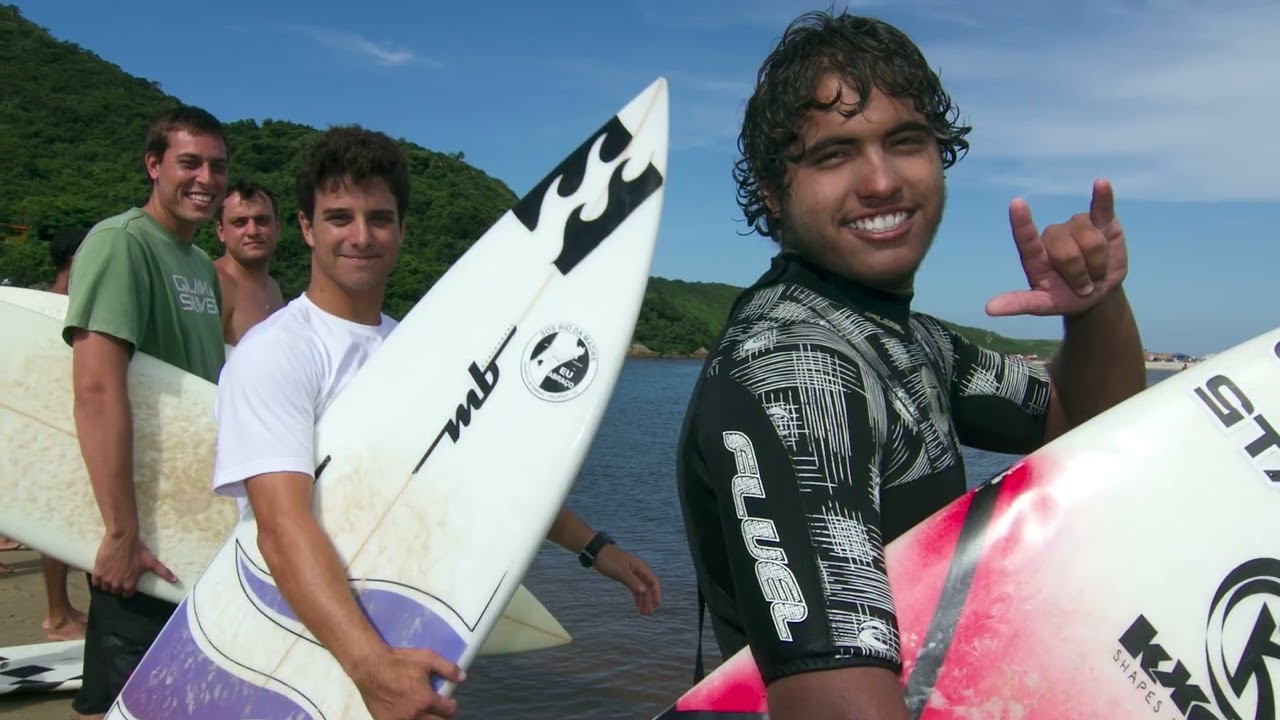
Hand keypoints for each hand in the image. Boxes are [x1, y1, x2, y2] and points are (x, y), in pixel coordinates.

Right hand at [91, 532, 177, 597]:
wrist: (122, 537)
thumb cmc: (138, 550)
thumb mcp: (151, 562)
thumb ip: (163, 573)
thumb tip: (177, 581)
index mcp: (129, 584)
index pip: (127, 595)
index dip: (128, 588)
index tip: (128, 580)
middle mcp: (116, 585)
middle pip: (115, 591)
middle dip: (118, 585)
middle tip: (121, 575)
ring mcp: (106, 579)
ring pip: (105, 588)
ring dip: (108, 583)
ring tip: (113, 573)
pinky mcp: (96, 573)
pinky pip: (95, 583)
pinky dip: (98, 580)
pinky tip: (104, 572)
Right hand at [351, 646, 466, 719]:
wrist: (370, 667)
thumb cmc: (400, 661)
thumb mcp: (427, 658)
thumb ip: (448, 668)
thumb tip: (463, 678)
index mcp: (426, 700)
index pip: (448, 711)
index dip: (451, 705)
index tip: (448, 701)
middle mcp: (414, 715)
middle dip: (440, 716)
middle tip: (437, 707)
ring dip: (426, 719)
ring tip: (423, 710)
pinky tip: (407, 712)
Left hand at [592, 545, 661, 615]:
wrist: (597, 552)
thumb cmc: (609, 559)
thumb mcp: (621, 571)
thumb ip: (633, 581)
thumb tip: (643, 591)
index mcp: (640, 567)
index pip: (653, 581)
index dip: (656, 593)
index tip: (656, 604)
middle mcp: (638, 571)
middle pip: (648, 587)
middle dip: (649, 600)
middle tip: (649, 613)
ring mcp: (632, 574)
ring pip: (641, 589)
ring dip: (643, 600)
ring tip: (643, 613)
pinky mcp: (625, 577)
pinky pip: (634, 589)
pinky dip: (636, 597)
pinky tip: (637, 606)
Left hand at [986, 178, 1128, 317]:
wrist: (1097, 293)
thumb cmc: (1065, 297)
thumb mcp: (1042, 305)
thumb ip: (1019, 303)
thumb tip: (989, 309)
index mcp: (1035, 255)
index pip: (1026, 237)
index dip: (1022, 222)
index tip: (1016, 204)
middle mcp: (1053, 236)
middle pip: (1068, 252)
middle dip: (1080, 275)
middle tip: (1083, 286)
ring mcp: (1076, 226)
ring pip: (1091, 242)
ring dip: (1098, 266)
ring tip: (1095, 273)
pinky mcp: (1101, 221)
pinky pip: (1102, 207)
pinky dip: (1103, 197)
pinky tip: (1101, 184)